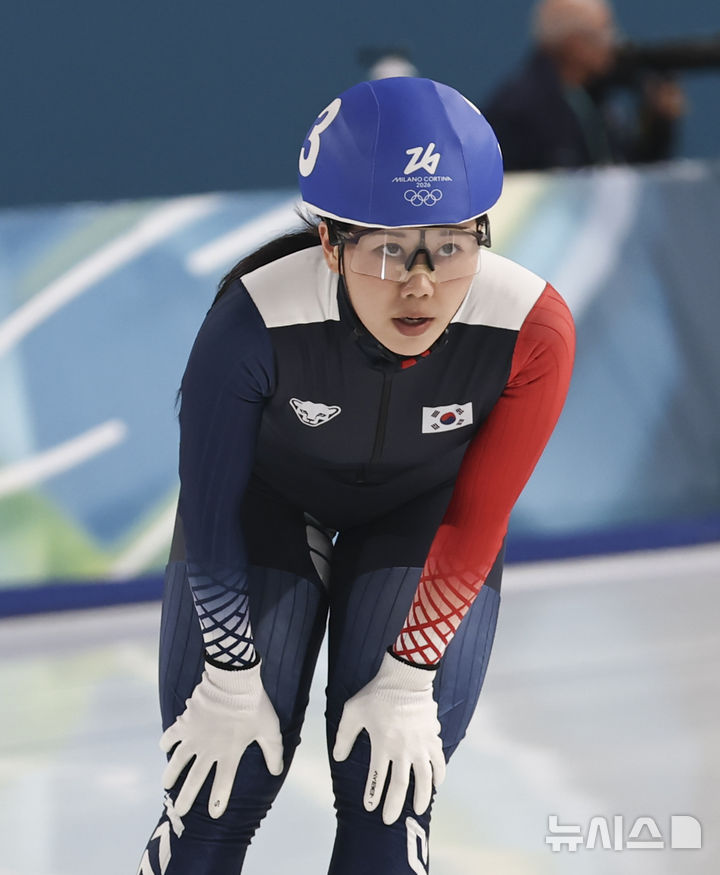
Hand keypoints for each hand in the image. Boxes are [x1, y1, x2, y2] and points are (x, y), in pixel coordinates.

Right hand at [160, 659, 283, 817]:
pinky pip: (171, 735)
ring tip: (166, 785)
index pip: (224, 782)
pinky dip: (166, 741)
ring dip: (171, 774)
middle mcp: (209, 749)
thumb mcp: (269, 729)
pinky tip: (163, 746)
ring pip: (178, 761)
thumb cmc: (255, 705)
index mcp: (230, 753)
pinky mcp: (186, 721)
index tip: (213, 814)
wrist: (234, 681)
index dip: (218, 799)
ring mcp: (195, 736)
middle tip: (179, 811)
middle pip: (195, 779)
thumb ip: (273, 752)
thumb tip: (276, 772)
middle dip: (186, 797)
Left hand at [333, 651, 445, 824]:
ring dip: (422, 797)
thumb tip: (338, 757)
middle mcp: (403, 750)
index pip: (376, 778)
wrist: (406, 677)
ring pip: (424, 779)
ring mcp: (420, 745)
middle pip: (400, 785)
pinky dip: (439, 775)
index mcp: (382, 745)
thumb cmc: (377, 693)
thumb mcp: (353, 711)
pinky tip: (437, 784)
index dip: (373, 795)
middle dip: (394, 805)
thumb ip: (344, 736)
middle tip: (390, 820)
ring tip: (419, 810)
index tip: (369, 807)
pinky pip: (439, 761)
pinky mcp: (432, 737)